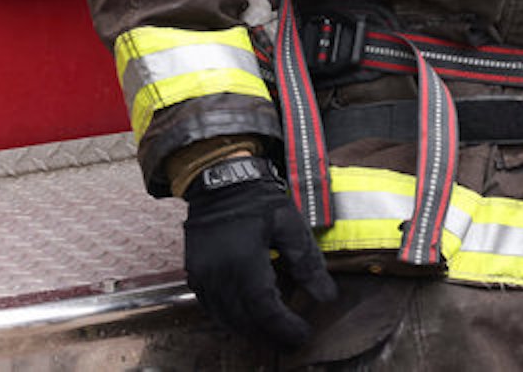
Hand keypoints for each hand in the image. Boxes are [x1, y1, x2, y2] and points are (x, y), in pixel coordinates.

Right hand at [183, 166, 336, 348]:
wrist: (220, 183)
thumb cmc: (259, 202)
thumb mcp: (291, 225)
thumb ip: (308, 262)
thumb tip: (327, 296)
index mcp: (244, 262)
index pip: (264, 308)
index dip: (284, 327)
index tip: (303, 335)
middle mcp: (219, 275)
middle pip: (244, 321)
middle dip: (270, 335)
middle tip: (293, 340)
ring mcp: (202, 278)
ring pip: (226, 319)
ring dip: (251, 331)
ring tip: (275, 333)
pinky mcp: (195, 276)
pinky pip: (212, 309)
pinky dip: (232, 319)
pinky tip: (249, 319)